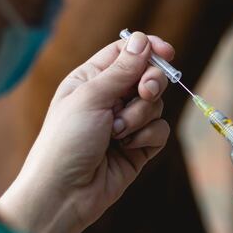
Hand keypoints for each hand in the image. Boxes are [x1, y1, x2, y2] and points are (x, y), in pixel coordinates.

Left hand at [0, 32, 171, 232]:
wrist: (65, 193)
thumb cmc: (66, 141)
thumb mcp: (91, 97)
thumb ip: (121, 70)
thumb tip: (143, 39)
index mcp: (91, 79)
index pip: (126, 53)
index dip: (148, 50)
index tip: (167, 53)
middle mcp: (109, 99)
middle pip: (148, 76)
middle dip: (150, 83)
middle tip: (144, 92)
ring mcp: (126, 123)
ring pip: (156, 105)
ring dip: (140, 117)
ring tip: (117, 134)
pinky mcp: (139, 147)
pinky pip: (160, 130)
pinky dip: (147, 137)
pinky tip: (128, 148)